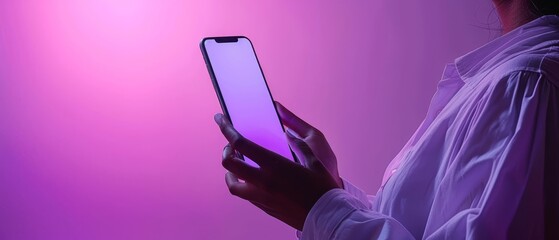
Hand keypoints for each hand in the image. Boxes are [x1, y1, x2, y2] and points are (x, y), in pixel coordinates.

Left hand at [215, 112, 340, 230]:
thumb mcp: (313, 159)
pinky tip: (251, 179)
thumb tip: (287, 134)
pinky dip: (242, 184)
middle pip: (229, 163)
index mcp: (274, 164)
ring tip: (236, 165)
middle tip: (231, 145)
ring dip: (229, 171)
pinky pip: (245, 195)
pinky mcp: (264, 208)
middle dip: (226, 150)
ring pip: (232, 184)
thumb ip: (298, 144)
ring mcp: (261, 197)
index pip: (241, 143)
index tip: (221, 119)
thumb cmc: (323, 187)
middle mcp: (263, 181)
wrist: (327, 216)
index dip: (227, 129)